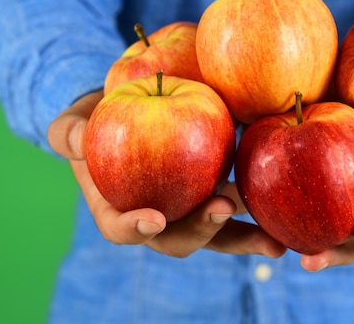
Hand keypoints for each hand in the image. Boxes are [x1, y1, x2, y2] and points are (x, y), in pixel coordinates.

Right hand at [48, 90, 285, 257]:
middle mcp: (158, 217)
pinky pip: (238, 202)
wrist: (129, 113)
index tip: (153, 217)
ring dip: (246, 237)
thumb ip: (70, 132)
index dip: (134, 229)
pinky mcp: (215, 189)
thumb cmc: (96, 121)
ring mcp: (189, 207)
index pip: (121, 230)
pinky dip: (259, 207)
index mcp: (118, 209)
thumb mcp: (75, 122)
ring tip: (275, 240)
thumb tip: (74, 138)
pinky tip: (283, 203)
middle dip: (202, 230)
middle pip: (179, 239)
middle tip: (223, 210)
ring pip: (218, 232)